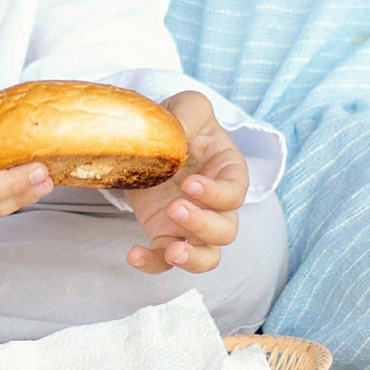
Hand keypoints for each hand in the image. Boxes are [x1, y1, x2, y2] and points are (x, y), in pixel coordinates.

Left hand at [121, 91, 250, 274]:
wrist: (155, 136)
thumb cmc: (182, 121)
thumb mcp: (189, 106)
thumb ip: (189, 113)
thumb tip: (178, 133)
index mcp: (229, 172)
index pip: (235, 192)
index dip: (216, 194)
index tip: (189, 184)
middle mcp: (217, 204)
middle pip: (225, 231)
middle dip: (202, 225)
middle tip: (175, 208)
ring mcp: (192, 224)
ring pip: (207, 255)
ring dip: (193, 259)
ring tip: (171, 251)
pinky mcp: (165, 234)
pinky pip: (166, 259)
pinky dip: (153, 263)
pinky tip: (134, 255)